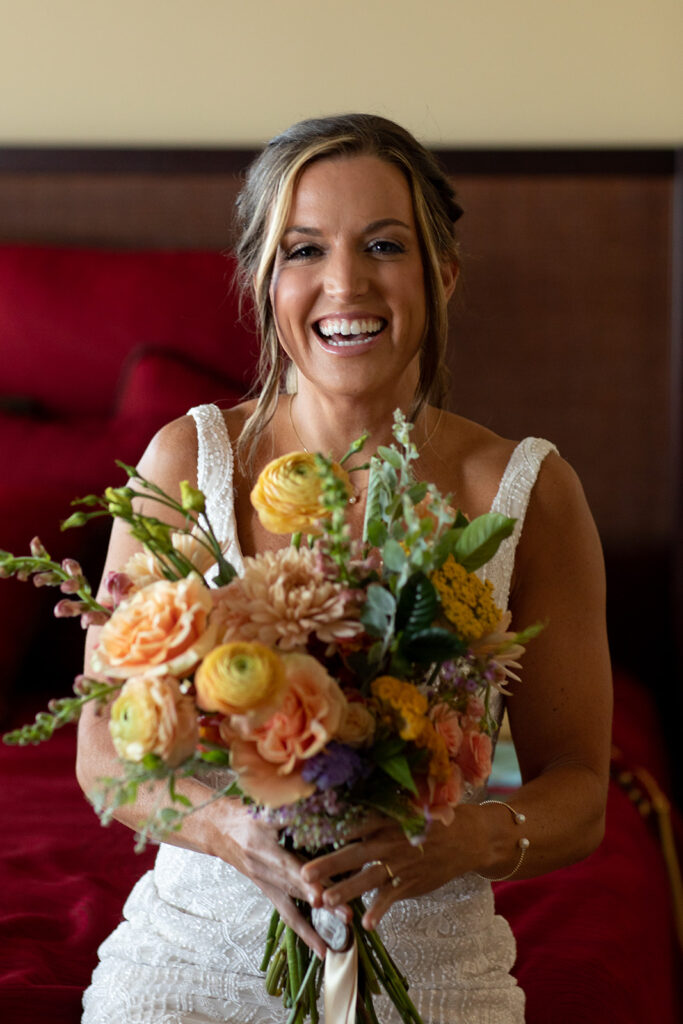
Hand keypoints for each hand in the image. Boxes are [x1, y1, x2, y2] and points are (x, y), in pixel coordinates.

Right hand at [208, 799, 327, 957]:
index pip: (286, 860)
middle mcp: (262, 866)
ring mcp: (266, 882)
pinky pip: (288, 915)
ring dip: (318, 919)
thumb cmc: (245, 812)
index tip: (321, 886)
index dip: (303, 874)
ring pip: (294, 903)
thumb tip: (324, 796)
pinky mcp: (269, 892)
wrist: (218, 829)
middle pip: (294, 885)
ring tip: (341, 929)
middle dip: (320, 897)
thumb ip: (293, 804)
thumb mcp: (265, 804)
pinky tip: (322, 949)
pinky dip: (306, 932)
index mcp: (261, 842)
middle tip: (345, 910)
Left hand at [300, 810, 477, 930]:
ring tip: (324, 901)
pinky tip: (366, 923)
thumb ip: (377, 813)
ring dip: (346, 890)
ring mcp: (401, 864)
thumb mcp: (405, 809)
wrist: (468, 837)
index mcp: (385, 820)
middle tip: (303, 874)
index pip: (352, 823)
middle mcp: (390, 841)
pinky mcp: (412, 882)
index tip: (303, 833)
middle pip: (353, 853)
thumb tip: (345, 809)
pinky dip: (380, 910)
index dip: (328, 828)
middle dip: (328, 864)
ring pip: (368, 879)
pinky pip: (392, 898)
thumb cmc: (431, 820)